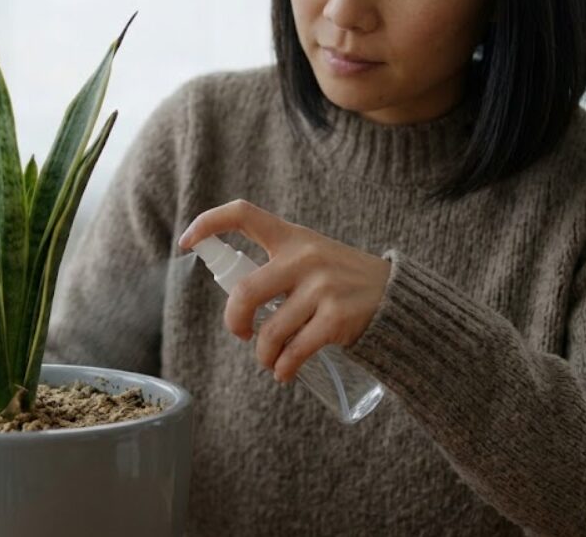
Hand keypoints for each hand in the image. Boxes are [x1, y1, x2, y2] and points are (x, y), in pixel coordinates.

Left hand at [178, 199, 389, 383]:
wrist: (399, 299)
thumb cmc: (344, 280)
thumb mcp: (313, 257)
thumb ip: (279, 266)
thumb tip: (235, 298)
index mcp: (293, 237)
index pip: (243, 214)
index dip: (208, 223)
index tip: (186, 241)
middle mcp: (305, 257)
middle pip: (244, 293)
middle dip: (233, 321)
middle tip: (241, 334)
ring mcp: (322, 288)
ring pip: (269, 332)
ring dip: (264, 354)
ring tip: (272, 360)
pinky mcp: (336, 319)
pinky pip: (293, 352)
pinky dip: (283, 368)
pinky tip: (285, 372)